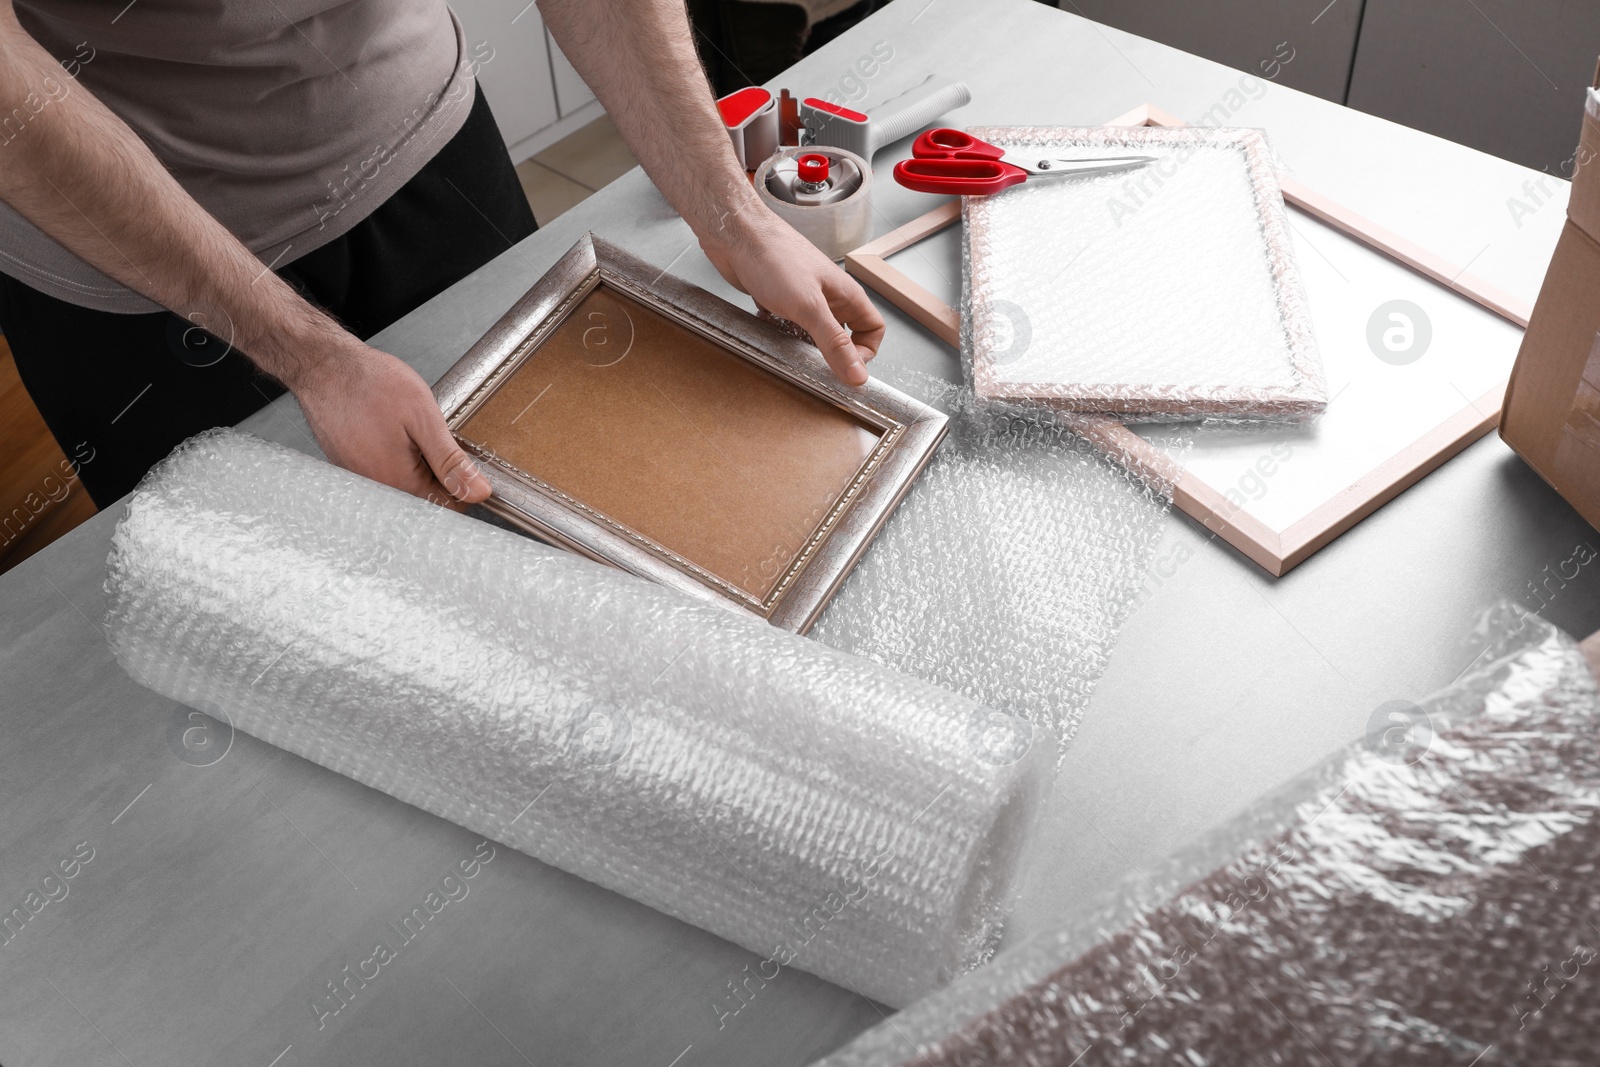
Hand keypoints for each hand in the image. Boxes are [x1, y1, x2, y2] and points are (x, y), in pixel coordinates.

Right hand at [287, 340, 492, 508]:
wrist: (323, 366)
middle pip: (424, 497)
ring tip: (408, 429)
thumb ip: (451, 461)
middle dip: (439, 473)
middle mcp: (375, 488)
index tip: (466, 461)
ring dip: (417, 462)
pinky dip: (395, 455)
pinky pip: (383, 471)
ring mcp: (358, 478)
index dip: (464, 485)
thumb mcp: (423, 419)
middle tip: (433, 436)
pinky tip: (391, 430)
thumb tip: (478, 491)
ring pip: (404, 482)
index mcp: (398, 482)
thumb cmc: (367, 384)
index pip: (446, 507)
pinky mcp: (349, 466)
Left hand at [700, 212, 884, 386]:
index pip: (873, 329)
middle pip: (843, 335)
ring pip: (814, 333)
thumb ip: (834, 343)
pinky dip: (781, 335)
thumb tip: (858, 375)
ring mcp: (804, 298)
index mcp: (846, 294)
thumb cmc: (774, 257)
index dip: (865, 352)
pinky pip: (789, 326)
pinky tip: (770, 333)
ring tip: (789, 350)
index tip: (845, 368)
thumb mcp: (809, 308)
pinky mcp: (779, 300)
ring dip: (803, 346)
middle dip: (830, 354)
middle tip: (813, 366)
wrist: (736, 234)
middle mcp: (828, 297)